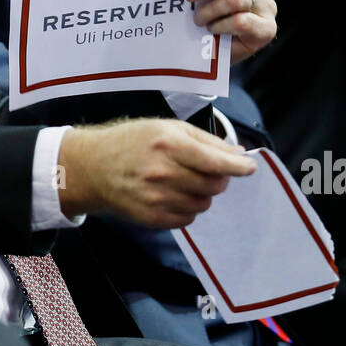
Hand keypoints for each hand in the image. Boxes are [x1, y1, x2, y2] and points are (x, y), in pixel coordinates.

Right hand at [57, 119, 256, 228]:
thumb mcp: (167, 127)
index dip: (238, 167)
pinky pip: (188, 218)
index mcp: (168, 144)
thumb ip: (205, 140)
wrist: (95, 166)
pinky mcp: (152, 218)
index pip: (215, 162)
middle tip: (209, 170)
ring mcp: (156, 198)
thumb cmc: (133, 141)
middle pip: (214, 185)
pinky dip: (188, 207)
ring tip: (185, 180)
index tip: (250, 168)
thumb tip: (238, 155)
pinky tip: (174, 194)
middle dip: (219, 178)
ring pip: (203, 203)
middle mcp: (163, 173)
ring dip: (203, 193)